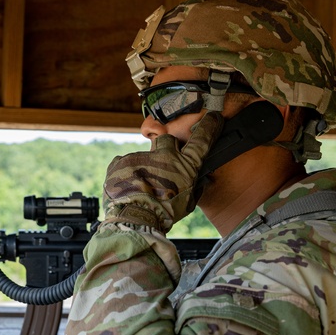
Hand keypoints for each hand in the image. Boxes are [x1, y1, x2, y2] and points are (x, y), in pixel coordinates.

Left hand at [102, 112, 223, 232]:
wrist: (135, 218)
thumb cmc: (165, 213)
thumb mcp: (188, 203)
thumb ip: (193, 187)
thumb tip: (200, 181)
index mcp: (184, 166)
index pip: (201, 141)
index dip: (209, 127)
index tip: (214, 117)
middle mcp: (164, 156)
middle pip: (167, 139)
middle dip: (166, 148)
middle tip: (162, 166)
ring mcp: (141, 156)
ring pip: (143, 157)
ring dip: (142, 168)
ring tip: (139, 188)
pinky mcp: (121, 161)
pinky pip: (124, 164)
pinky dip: (124, 174)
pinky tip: (126, 188)